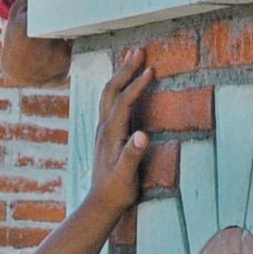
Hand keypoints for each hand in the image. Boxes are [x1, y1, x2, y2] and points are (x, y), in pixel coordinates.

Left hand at [85, 46, 152, 220]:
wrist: (101, 203)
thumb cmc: (117, 190)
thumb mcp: (126, 175)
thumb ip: (133, 155)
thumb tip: (142, 135)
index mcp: (111, 134)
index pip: (123, 102)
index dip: (137, 85)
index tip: (151, 69)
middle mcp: (104, 128)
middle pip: (111, 91)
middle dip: (125, 69)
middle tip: (139, 50)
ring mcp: (103, 130)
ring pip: (109, 94)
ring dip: (120, 74)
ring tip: (132, 58)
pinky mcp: (107, 134)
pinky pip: (111, 103)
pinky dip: (119, 87)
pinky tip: (126, 84)